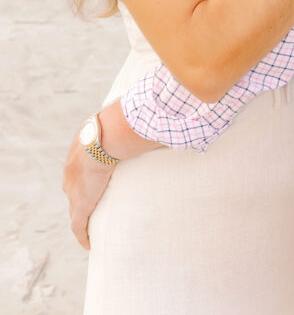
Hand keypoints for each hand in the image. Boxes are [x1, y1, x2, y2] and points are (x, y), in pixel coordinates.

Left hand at [62, 133, 114, 248]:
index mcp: (77, 154)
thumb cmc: (114, 128)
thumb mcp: (114, 126)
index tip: (95, 182)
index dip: (87, 178)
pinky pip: (78, 226)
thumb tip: (144, 126)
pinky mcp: (80, 206)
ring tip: (93, 223)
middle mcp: (70, 174)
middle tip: (96, 203)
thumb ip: (123, 129)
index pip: (79, 171)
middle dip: (83, 197)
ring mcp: (74, 191)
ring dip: (83, 216)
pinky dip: (82, 236)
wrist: (102, 140)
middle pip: (75, 190)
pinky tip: (88, 244)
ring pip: (76, 209)